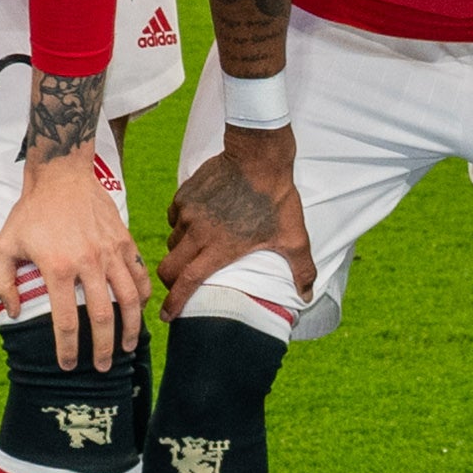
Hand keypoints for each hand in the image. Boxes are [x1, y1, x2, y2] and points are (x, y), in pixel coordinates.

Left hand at [0, 149, 146, 370]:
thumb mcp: (5, 243)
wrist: (61, 174)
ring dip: (130, 328)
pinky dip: (144, 297)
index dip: (67, 348)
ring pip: (129, 299)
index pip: (66, 321)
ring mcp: (110, 252)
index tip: (68, 365)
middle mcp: (88, 262)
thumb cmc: (31, 211)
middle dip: (103, 349)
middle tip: (101, 367)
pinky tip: (141, 311)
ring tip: (127, 347)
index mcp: (57, 267)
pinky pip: (139, 275)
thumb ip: (3, 280)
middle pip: (102, 317)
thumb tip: (10, 311)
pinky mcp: (124, 241)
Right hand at [164, 123, 312, 309]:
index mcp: (220, 248)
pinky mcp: (185, 195)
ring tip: (195, 253)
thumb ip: (301, 270)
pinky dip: (181, 227)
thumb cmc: (276, 198)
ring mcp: (189, 212)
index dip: (174, 302)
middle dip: (169, 282)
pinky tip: (197, 224)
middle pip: (169, 267)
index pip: (188, 282)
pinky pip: (174, 218)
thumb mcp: (294, 237)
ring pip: (172, 243)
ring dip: (179, 253)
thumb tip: (306, 296)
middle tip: (177, 287)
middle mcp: (198, 233)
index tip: (167, 316)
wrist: (258, 155)